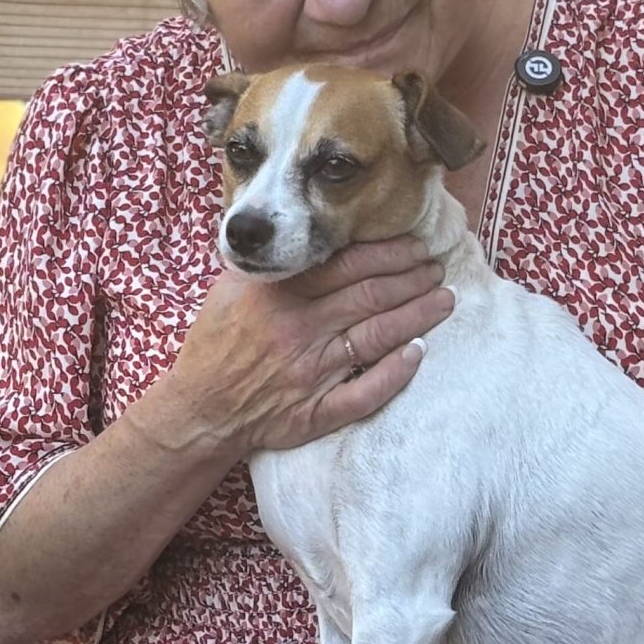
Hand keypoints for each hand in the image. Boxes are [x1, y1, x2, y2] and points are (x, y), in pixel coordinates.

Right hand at [149, 235, 454, 458]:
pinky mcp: (315, 412)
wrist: (198, 410)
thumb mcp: (229, 290)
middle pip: (370, 297)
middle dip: (412, 279)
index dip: (388, 254)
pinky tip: (418, 354)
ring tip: (444, 300)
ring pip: (376, 338)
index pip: (347, 266)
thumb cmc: (214, 345)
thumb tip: (298, 231)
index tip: (415, 246)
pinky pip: (364, 394)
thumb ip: (268, 262)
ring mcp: (310, 374)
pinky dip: (394, 374)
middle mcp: (299, 332)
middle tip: (437, 267)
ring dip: (416, 317)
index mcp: (279, 297)